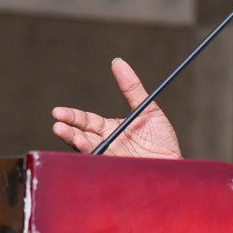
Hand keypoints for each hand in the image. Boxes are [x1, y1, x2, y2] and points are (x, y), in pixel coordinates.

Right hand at [51, 58, 181, 158]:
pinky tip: (88, 151)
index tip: (58, 112)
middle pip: (81, 136)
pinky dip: (92, 158)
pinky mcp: (115, 170)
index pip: (86, 121)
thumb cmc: (162, 139)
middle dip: (67, 131)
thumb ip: (132, 88)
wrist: (174, 164)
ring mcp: (109, 158)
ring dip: (76, 144)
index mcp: (110, 129)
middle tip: (58, 125)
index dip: (72, 116)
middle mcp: (106, 143)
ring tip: (69, 136)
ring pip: (87, 151)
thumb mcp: (147, 109)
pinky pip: (99, 165)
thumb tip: (118, 62)